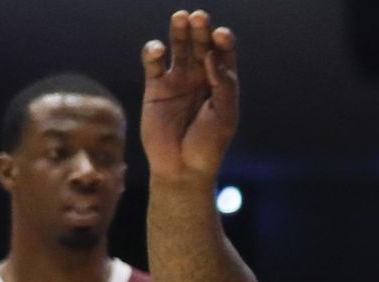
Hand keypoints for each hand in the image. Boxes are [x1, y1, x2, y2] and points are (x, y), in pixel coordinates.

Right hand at [141, 10, 240, 182]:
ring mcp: (177, 81)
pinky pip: (153, 63)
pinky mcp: (155, 87)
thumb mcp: (224, 116)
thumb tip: (212, 56)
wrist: (182, 167)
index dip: (223, 42)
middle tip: (200, 16)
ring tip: (181, 17)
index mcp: (221, 84)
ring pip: (178, 48)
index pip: (224, 55)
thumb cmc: (209, 145)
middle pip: (201, 46)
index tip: (221, 35)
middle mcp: (200, 78)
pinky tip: (158, 50)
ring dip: (179, 32)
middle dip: (201, 31)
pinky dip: (153, 52)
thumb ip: (223, 85)